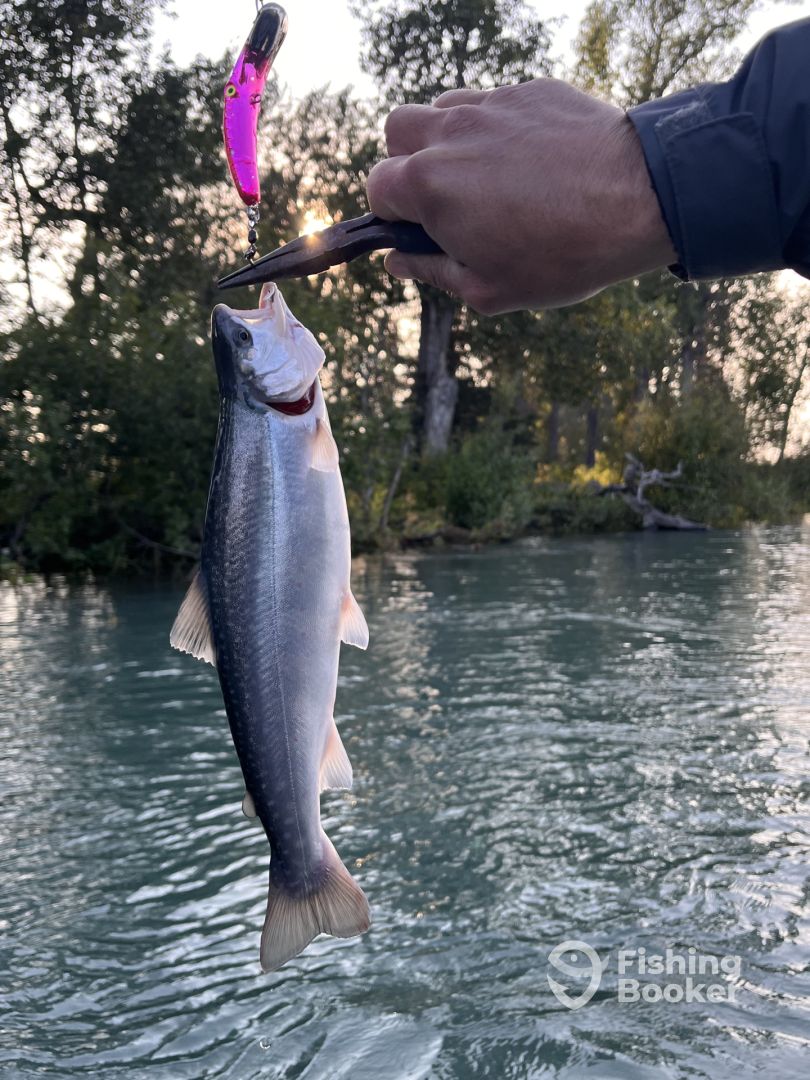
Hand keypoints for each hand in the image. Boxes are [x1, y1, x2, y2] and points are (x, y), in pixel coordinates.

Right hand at [366, 79, 675, 313]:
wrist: (640, 201)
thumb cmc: (561, 257)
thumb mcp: (487, 289)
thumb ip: (430, 271)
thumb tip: (394, 260)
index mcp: (428, 186)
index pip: (377, 186)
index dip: (392, 214)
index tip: (420, 230)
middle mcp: (450, 133)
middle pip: (397, 131)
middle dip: (407, 163)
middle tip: (446, 199)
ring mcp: (490, 106)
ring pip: (442, 108)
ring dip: (448, 140)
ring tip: (487, 178)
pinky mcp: (530, 91)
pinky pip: (493, 104)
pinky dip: (495, 129)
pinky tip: (530, 162)